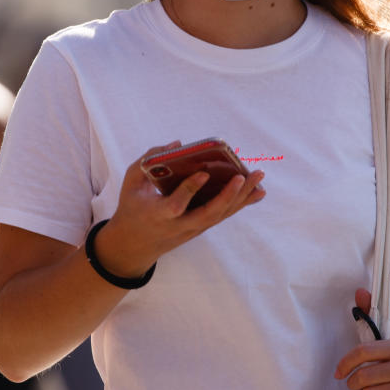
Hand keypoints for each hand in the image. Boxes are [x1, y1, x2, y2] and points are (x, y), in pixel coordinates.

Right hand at [95, 142, 265, 276]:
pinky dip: (241, 204)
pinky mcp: (200, 228)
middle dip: (229, 195)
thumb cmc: (132, 207)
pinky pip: (223, 215)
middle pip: (209, 213)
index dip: (190, 189)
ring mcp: (192, 229)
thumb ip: (149, 160)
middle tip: (244, 175)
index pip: (177, 204)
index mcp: (158, 213)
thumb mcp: (130, 183)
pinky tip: (258, 193)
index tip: (203, 173)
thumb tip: (178, 144)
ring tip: (259, 178)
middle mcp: (179, 225)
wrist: (134, 246)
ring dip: (242, 198)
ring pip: (220, 215)